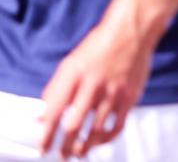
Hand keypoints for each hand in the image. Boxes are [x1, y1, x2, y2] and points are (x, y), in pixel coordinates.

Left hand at [39, 0, 156, 158]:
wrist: (133, 31)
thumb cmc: (101, 45)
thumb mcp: (71, 63)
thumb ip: (56, 89)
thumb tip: (43, 114)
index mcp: (74, 74)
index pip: (54, 112)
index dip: (46, 134)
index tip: (43, 146)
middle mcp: (93, 84)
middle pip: (73, 126)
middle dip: (64, 147)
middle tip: (61, 155)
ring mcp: (113, 91)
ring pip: (95, 131)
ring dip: (84, 147)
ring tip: (79, 153)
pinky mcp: (130, 96)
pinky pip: (117, 125)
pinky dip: (107, 138)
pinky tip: (101, 140)